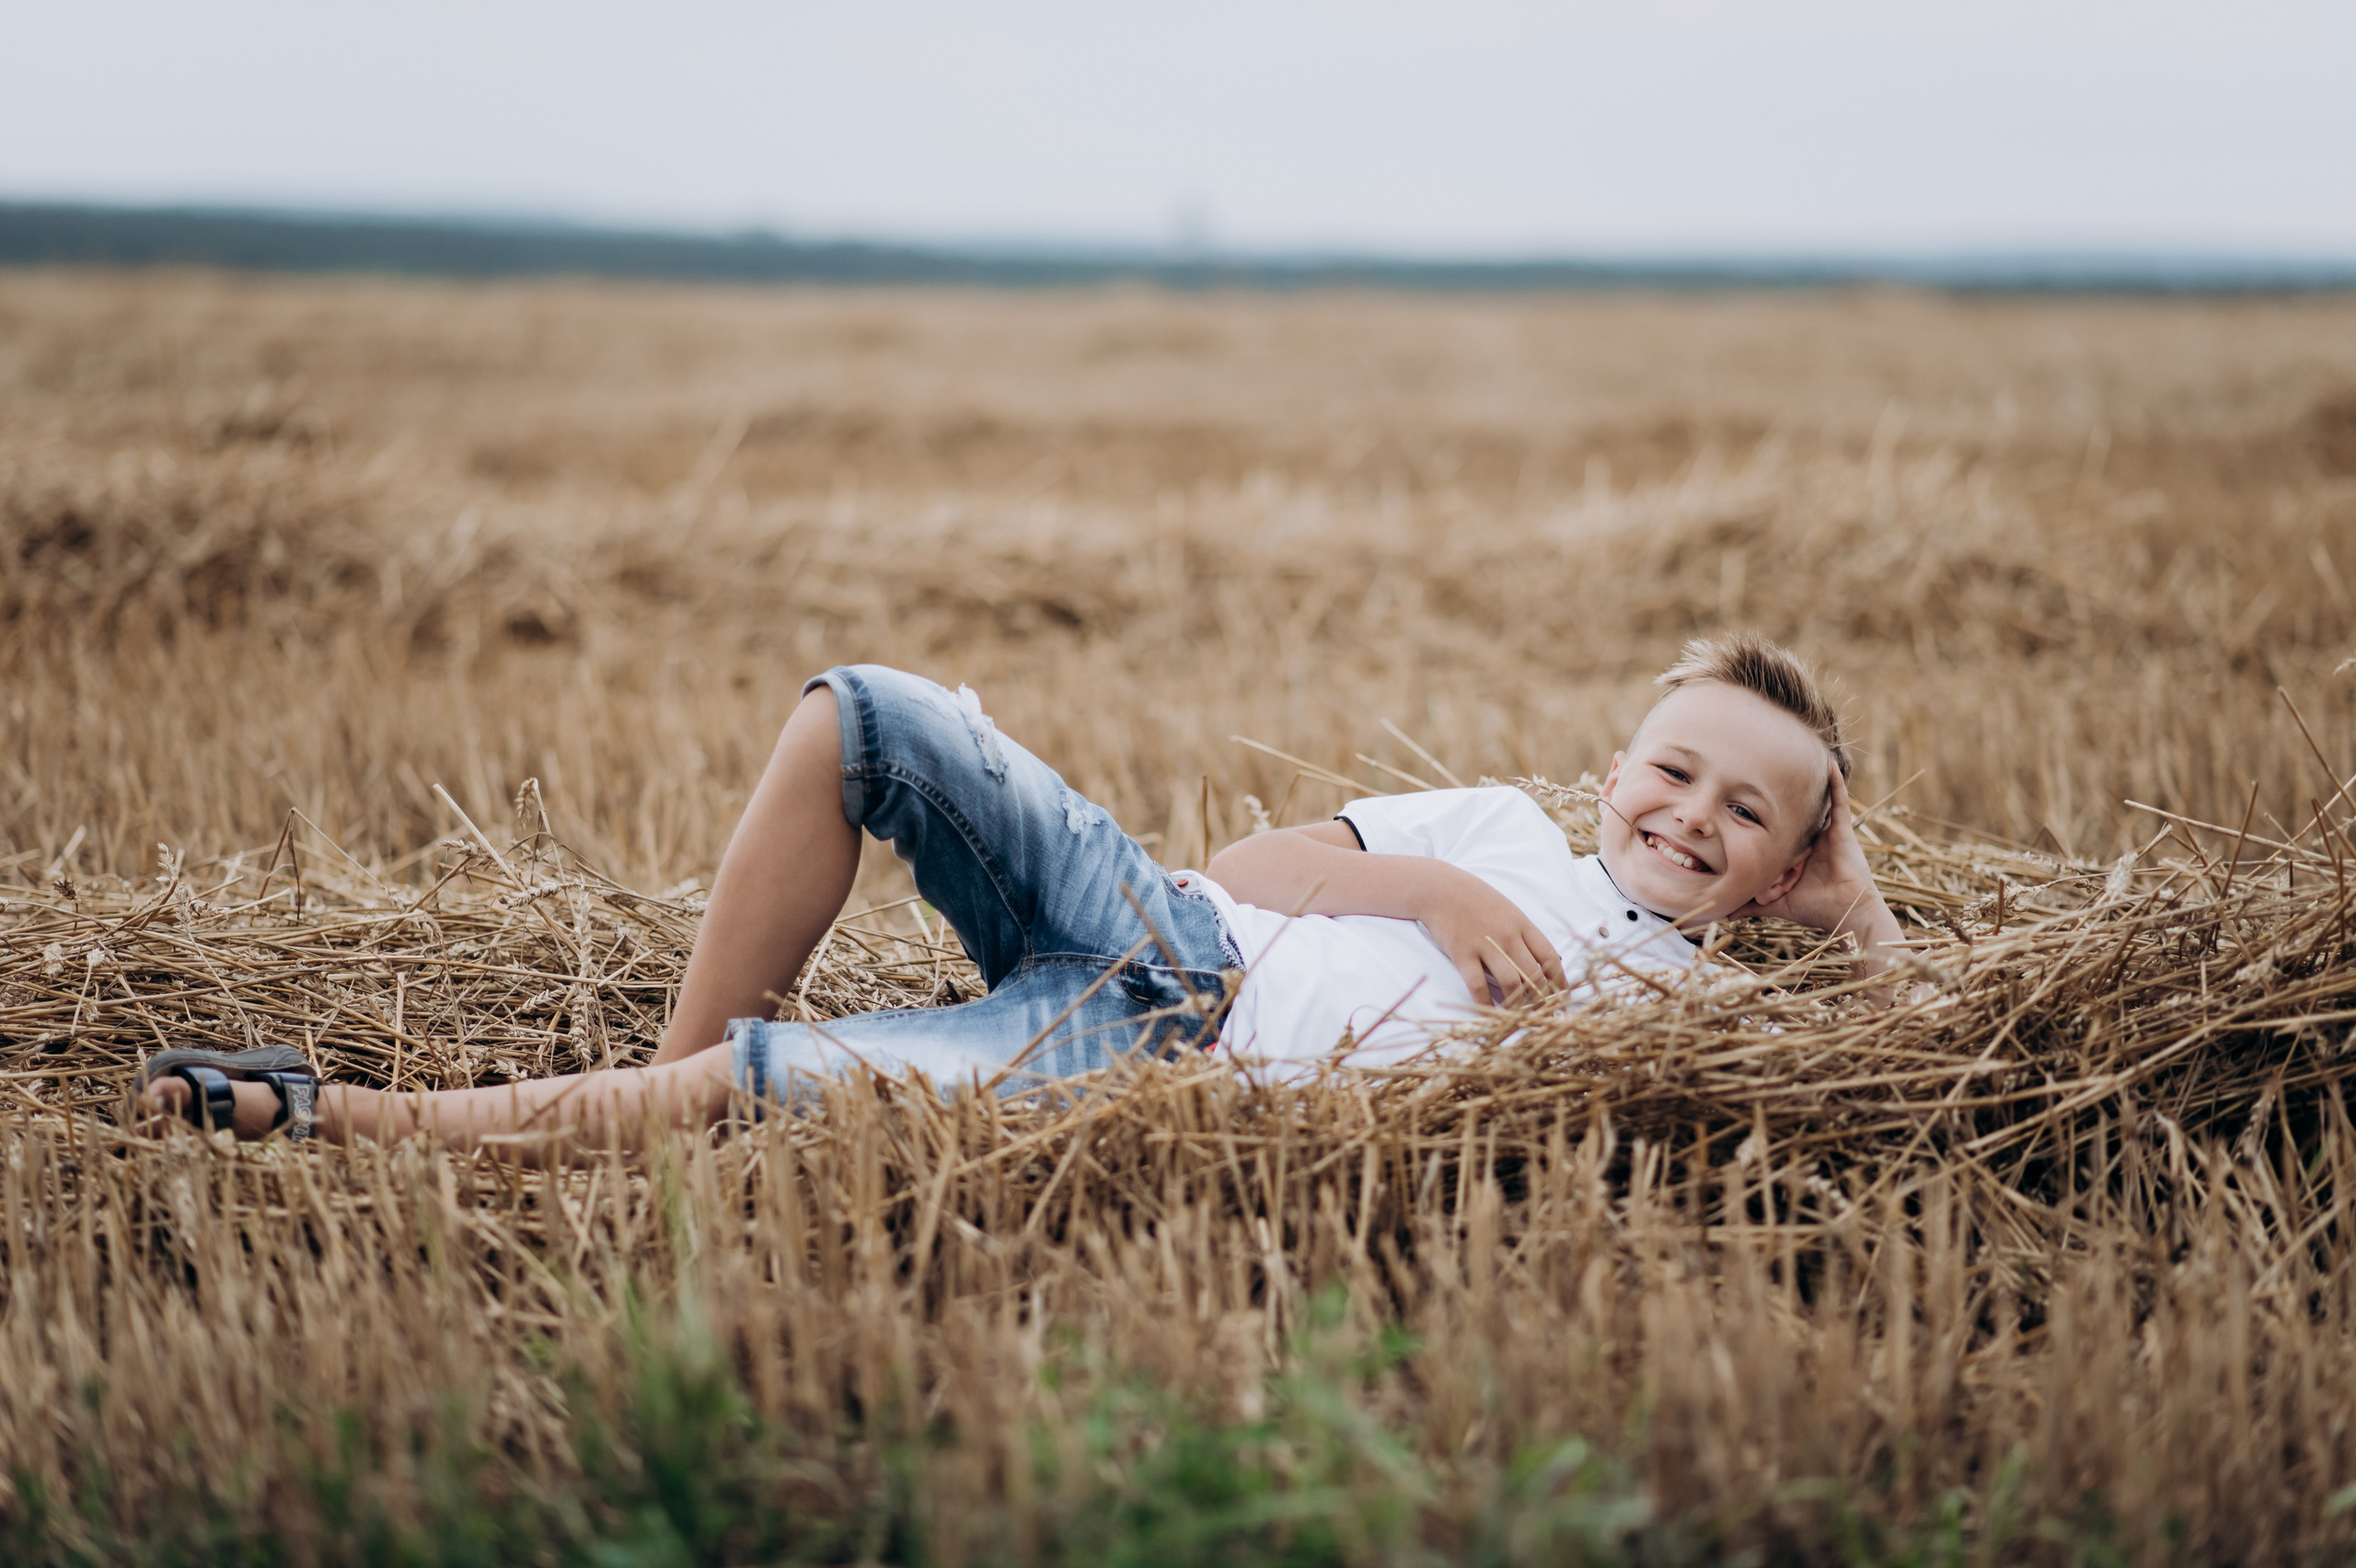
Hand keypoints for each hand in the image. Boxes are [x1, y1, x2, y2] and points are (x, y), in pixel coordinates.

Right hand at [1409, 861, 1567, 1005]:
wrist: (1439, 888)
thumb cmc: (1475, 899)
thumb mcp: (1507, 910)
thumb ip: (1524, 933)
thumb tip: (1544, 959)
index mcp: (1522, 924)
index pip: (1550, 957)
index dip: (1560, 981)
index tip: (1562, 998)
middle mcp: (1508, 936)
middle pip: (1534, 976)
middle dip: (1541, 1000)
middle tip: (1540, 1015)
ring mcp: (1485, 945)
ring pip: (1511, 984)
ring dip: (1516, 1005)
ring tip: (1516, 1017)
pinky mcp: (1462, 954)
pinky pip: (1478, 987)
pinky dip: (1485, 1005)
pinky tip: (1488, 1014)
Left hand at [1738, 764, 1908, 998]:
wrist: (1847, 913)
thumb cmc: (1814, 909)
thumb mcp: (1776, 903)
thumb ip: (1752, 904)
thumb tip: (1726, 911)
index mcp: (1798, 853)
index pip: (1776, 835)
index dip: (1762, 831)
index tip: (1741, 816)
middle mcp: (1813, 840)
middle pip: (1790, 818)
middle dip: (1778, 807)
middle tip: (1757, 780)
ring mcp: (1828, 833)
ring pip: (1812, 806)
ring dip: (1805, 786)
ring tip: (1792, 759)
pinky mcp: (1842, 830)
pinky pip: (1839, 801)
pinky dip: (1836, 783)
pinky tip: (1829, 765)